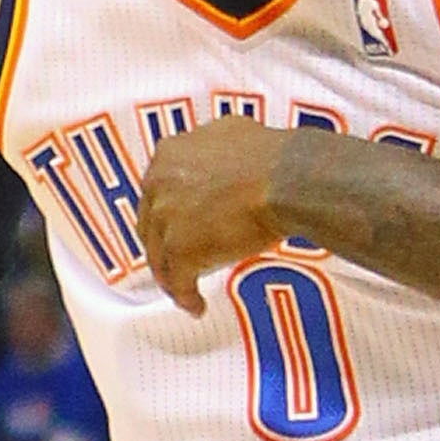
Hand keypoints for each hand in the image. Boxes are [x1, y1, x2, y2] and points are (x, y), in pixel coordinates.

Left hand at [139, 117, 293, 313]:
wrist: (287, 180)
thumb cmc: (273, 160)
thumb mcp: (232, 135)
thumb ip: (211, 151)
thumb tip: (219, 158)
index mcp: (170, 155)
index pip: (156, 193)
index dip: (168, 215)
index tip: (178, 226)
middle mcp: (160, 183)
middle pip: (152, 226)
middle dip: (165, 246)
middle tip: (179, 260)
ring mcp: (168, 217)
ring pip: (160, 257)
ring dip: (173, 276)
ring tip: (187, 289)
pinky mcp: (181, 249)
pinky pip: (178, 281)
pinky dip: (186, 296)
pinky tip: (196, 304)